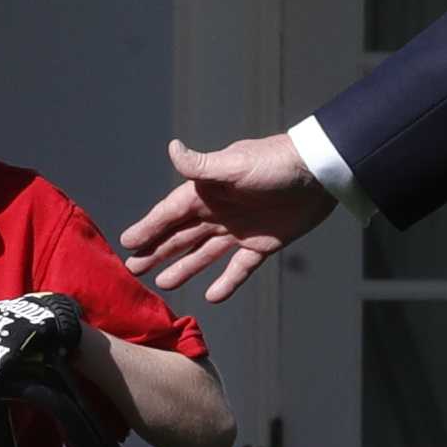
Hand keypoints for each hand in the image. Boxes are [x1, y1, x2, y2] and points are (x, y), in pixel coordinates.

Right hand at [119, 133, 335, 302]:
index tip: (126, 242)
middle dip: (157, 251)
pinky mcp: (262, 244)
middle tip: (134, 269)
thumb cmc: (276, 163)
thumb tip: (172, 149)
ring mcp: (240, 229)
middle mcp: (219, 211)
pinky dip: (226, 282)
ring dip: (185, 268)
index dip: (149, 227)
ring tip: (164, 284)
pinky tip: (212, 297)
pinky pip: (239, 268)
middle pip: (181, 236)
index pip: (170, 213)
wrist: (320, 173)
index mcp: (207, 192)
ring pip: (204, 253)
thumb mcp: (235, 165)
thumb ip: (203, 166)